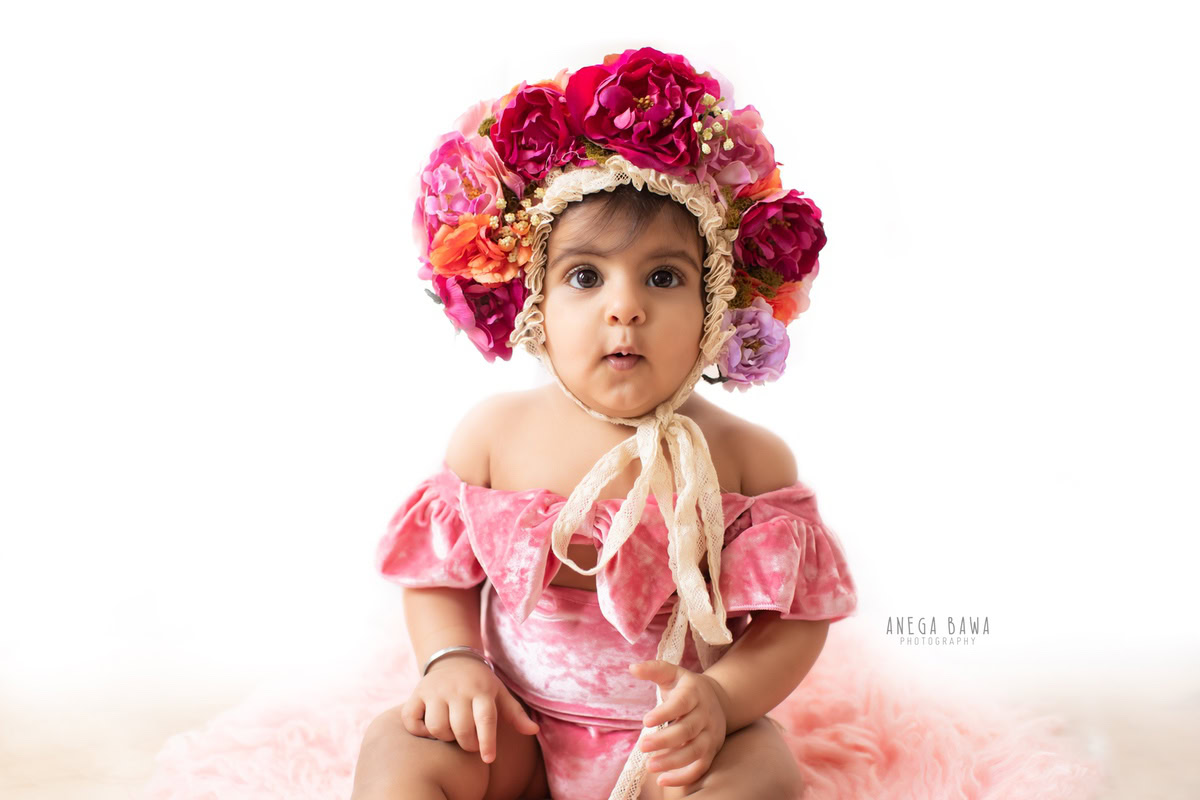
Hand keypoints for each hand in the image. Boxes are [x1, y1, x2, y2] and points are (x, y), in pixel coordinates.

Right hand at [401, 655, 539, 763]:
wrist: (454, 658)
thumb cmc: (480, 684)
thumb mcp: (500, 694)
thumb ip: (515, 714)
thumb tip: (533, 730)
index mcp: (481, 690)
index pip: (486, 719)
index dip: (487, 742)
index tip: (488, 759)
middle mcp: (458, 689)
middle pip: (461, 728)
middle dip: (467, 743)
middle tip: (469, 743)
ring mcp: (436, 690)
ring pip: (437, 727)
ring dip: (444, 737)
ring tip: (451, 732)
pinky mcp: (417, 692)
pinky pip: (412, 720)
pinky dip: (419, 729)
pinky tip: (429, 727)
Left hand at [628, 659, 728, 787]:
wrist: (720, 699)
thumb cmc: (687, 688)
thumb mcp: (673, 674)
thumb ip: (654, 669)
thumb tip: (632, 668)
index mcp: (694, 693)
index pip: (681, 703)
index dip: (665, 712)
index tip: (645, 720)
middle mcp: (705, 714)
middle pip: (687, 730)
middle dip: (664, 740)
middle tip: (642, 746)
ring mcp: (710, 734)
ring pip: (695, 751)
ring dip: (672, 761)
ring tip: (650, 766)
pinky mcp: (711, 751)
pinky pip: (700, 767)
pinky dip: (684, 777)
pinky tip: (663, 780)